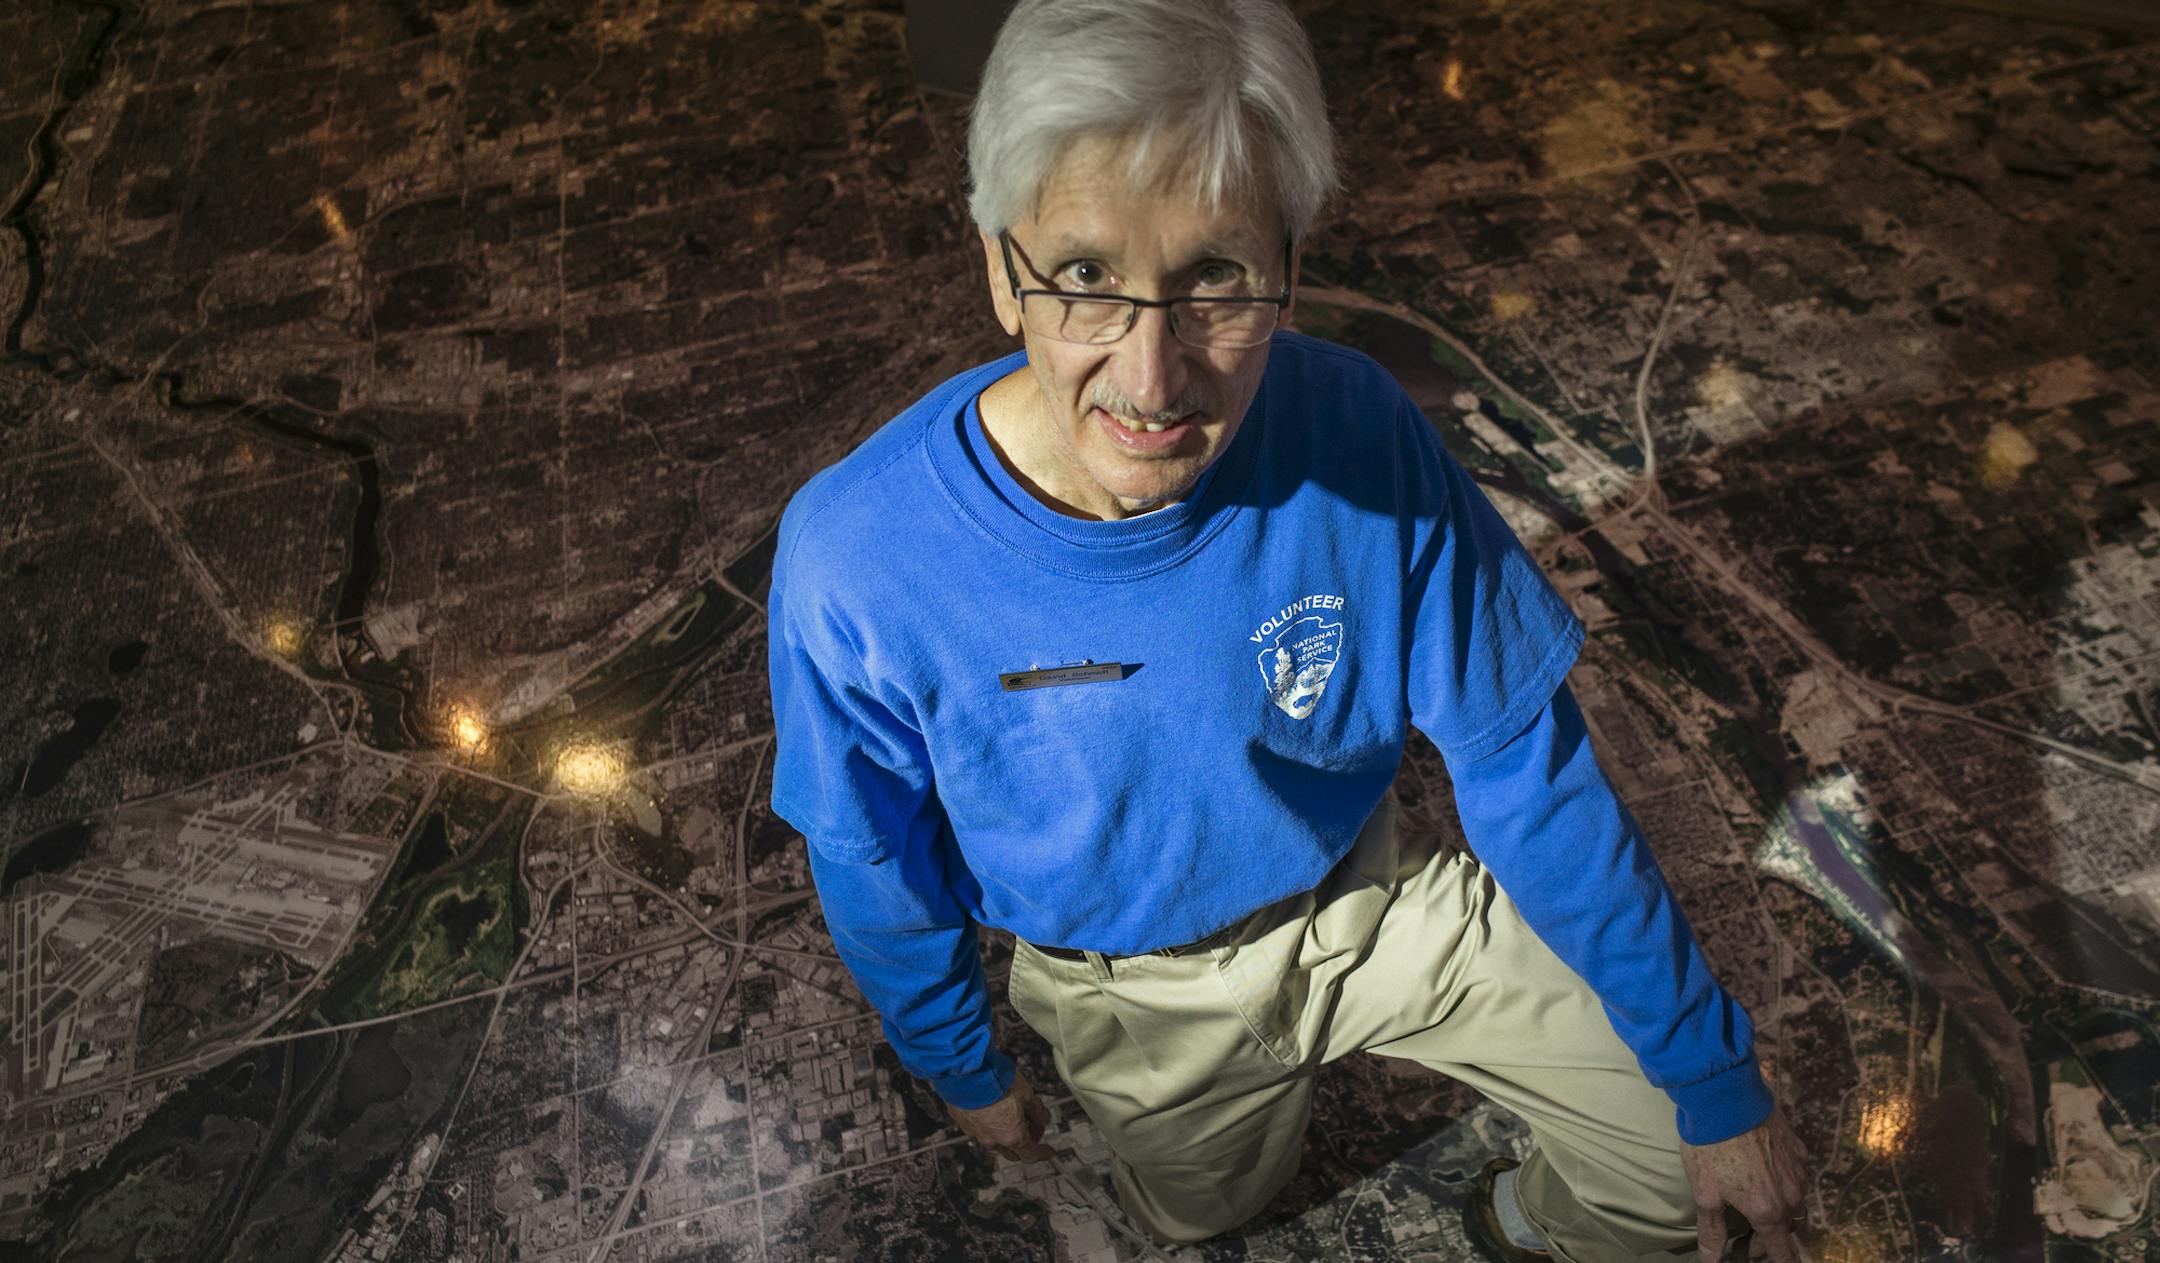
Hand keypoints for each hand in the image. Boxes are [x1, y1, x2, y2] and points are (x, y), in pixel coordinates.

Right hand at [946, 1069, 1053, 1162]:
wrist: (965, 1070)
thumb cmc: (998, 1081)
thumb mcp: (1027, 1093)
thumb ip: (1038, 1111)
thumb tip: (1043, 1119)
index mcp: (1012, 1136)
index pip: (1031, 1154)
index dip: (1043, 1153)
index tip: (1049, 1151)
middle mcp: (992, 1140)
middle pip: (1012, 1151)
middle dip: (1024, 1143)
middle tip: (1032, 1127)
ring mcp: (975, 1133)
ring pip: (994, 1141)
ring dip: (1005, 1134)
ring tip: (1011, 1115)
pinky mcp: (962, 1122)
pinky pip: (979, 1129)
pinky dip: (989, 1124)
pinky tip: (992, 1109)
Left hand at [1679, 1104, 1809, 1260]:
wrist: (1727, 1099)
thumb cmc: (1711, 1147)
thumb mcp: (1705, 1193)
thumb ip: (1712, 1231)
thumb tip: (1712, 1260)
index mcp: (1768, 1212)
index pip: (1783, 1252)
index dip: (1777, 1262)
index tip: (1761, 1259)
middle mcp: (1790, 1196)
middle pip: (1788, 1230)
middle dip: (1768, 1239)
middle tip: (1744, 1238)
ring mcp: (1798, 1173)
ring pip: (1796, 1205)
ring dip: (1779, 1214)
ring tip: (1754, 1209)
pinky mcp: (1799, 1151)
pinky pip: (1797, 1179)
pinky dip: (1784, 1186)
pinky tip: (1763, 1177)